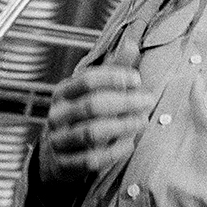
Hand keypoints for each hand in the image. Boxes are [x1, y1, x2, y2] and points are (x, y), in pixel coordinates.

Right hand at [39, 36, 148, 184]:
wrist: (57, 152)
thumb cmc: (84, 113)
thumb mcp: (94, 89)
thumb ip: (114, 68)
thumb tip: (133, 42)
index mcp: (63, 92)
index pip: (88, 80)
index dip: (115, 77)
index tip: (137, 80)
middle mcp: (57, 115)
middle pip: (93, 105)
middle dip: (125, 102)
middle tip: (149, 101)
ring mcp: (59, 140)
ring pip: (92, 133)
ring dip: (123, 126)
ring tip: (143, 121)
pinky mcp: (66, 164)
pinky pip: (92, 159)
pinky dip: (115, 151)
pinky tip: (130, 143)